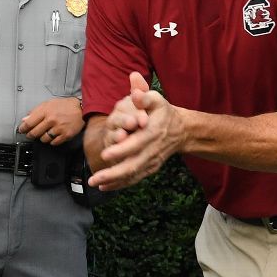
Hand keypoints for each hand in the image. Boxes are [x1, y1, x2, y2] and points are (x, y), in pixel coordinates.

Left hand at [19, 96, 83, 143]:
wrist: (82, 109)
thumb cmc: (65, 106)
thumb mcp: (49, 104)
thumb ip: (36, 111)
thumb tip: (25, 119)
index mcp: (46, 111)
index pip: (29, 123)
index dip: (23, 128)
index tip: (22, 130)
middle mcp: (51, 120)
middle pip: (34, 133)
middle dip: (31, 135)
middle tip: (31, 134)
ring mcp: (59, 128)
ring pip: (43, 139)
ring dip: (42, 138)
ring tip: (46, 133)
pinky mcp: (66, 135)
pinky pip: (54, 143)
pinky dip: (52, 141)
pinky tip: (54, 136)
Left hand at [88, 72, 185, 189]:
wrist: (181, 130)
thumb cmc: (164, 113)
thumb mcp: (157, 99)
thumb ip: (144, 94)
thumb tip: (135, 89)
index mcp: (152, 132)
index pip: (136, 143)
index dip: (121, 150)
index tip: (105, 154)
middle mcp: (152, 150)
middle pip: (132, 164)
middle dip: (113, 173)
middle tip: (95, 178)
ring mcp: (151, 161)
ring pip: (132, 175)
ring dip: (113, 181)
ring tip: (95, 184)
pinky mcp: (150, 168)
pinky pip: (134, 178)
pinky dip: (120, 184)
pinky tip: (104, 187)